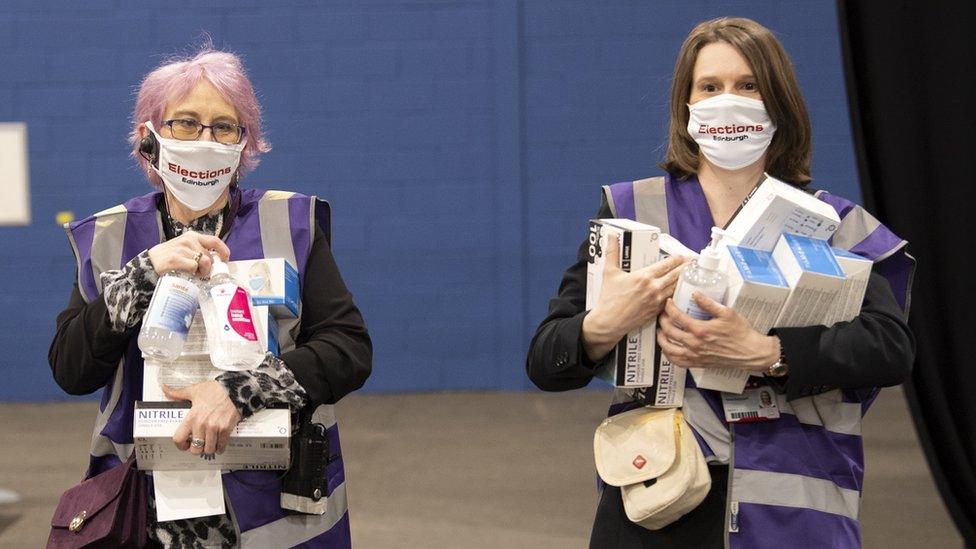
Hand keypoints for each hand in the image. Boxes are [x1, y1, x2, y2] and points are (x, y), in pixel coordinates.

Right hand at [147, 232, 230, 277]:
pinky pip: (194, 267)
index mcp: (193, 236)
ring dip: (202, 271)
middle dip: (208, 268)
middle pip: (210, 256)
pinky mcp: (175, 258)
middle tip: (199, 273)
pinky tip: (186, 274)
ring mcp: (182, 248)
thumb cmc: (169, 258)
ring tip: (193, 274)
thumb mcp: (185, 249)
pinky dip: (193, 273)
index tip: (225, 260)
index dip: (223, 251)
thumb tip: (216, 260)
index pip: (215, 241)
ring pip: (204, 262)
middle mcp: (189, 240)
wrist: (149, 264)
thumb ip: (199, 250)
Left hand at [164, 381, 241, 454]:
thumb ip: (178, 393)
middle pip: (195, 449)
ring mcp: (215, 428)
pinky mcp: (226, 429)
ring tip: (209, 444)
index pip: (179, 439)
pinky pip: (221, 446)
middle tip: (199, 445)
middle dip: (196, 449)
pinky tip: (219, 444)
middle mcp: (202, 425)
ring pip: (208, 450)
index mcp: (192, 417)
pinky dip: (220, 447)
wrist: (235, 389)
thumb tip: (165, 388)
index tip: (184, 445)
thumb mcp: (194, 390)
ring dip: (208, 449)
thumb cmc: (216, 390)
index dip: (180, 445)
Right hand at [582, 236, 686, 360]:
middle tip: (693, 263)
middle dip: (686, 267)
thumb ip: (612, 252)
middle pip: (675, 275)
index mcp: (644, 276)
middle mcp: (653, 288)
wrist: (609, 321)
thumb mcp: (609, 272)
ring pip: (676, 288)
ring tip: (692, 275)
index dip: (677, 258)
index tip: (682, 255)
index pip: (666, 264)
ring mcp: (657, 301)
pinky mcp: (656, 311)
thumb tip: (611, 237)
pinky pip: (671, 301)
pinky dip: (678, 295)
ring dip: (684, 281)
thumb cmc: (609, 298)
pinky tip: (682, 292)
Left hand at [656, 293, 779, 371]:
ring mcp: (695, 355)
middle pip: (668, 331)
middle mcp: (694, 344)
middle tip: (663, 314)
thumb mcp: (727, 312)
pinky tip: (668, 347)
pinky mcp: (697, 363)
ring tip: (661, 330)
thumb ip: (708, 303)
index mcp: (700, 330)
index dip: (669, 307)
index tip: (668, 303)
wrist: (750, 352)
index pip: (676, 317)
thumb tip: (695, 294)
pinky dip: (668, 354)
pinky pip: (677, 361)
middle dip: (662, 320)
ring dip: (661, 338)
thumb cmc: (741, 332)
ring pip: (668, 348)